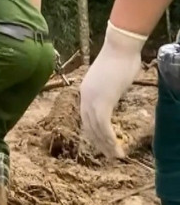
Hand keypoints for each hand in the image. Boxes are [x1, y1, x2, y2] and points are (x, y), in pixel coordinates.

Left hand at [80, 23, 146, 158]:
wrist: (119, 48)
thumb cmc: (119, 60)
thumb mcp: (111, 81)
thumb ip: (110, 92)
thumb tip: (115, 96)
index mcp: (85, 91)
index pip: (86, 117)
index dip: (93, 132)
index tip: (102, 143)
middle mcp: (84, 97)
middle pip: (88, 125)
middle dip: (98, 142)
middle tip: (108, 155)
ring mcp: (91, 99)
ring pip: (95, 129)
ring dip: (105, 144)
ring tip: (115, 155)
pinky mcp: (101, 101)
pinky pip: (103, 125)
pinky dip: (109, 138)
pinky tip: (116, 147)